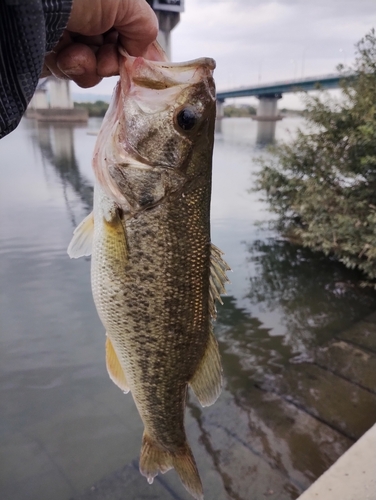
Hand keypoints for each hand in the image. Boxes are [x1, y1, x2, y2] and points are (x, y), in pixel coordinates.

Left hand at [41, 0, 157, 87]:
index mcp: (105, 4)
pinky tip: (64, 56)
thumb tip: (146, 53)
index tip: (132, 63)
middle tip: (103, 59)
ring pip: (89, 67)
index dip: (130, 53)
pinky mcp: (47, 51)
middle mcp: (86, 16)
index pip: (126, 36)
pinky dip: (69, 68)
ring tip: (78, 55)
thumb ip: (144, 27)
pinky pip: (66, 71)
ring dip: (88, 67)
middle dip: (108, 62)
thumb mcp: (125, 1)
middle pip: (108, 55)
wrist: (33, 2)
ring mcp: (66, 34)